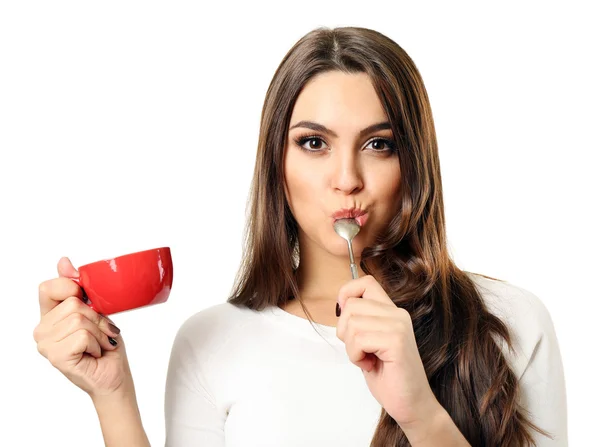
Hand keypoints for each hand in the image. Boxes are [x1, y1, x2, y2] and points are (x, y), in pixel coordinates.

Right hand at [34, 257, 132, 399]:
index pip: (47, 287)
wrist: (114, 376)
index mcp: (50, 315)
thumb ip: (78, 287)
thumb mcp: (97, 310)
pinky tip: (95, 353)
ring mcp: (45, 344)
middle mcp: (42, 329)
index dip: (70, 286)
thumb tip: (63, 261)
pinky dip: (98, 342)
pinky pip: (83, 334)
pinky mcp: (55, 356)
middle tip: (102, 333)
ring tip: (100, 344)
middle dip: (97, 317)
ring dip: (100, 332)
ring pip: (80, 318)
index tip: (86, 297)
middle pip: (73, 303)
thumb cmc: (107, 345)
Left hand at [336, 275, 440, 428]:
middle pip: (351, 305)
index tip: (345, 317)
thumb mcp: (369, 341)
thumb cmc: (388, 376)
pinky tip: (371, 365)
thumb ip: (359, 320)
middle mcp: (397, 314)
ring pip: (352, 323)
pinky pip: (359, 339)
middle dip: (345, 331)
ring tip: (367, 359)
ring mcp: (398, 325)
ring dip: (351, 347)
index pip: (365, 282)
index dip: (347, 293)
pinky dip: (356, 356)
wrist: (411, 404)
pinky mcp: (396, 341)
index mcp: (392, 311)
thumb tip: (341, 304)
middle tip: (360, 350)